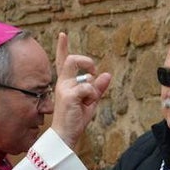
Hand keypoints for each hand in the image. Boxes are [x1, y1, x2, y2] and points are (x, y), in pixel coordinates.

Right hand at [49, 32, 111, 147]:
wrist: (66, 134)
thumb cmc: (75, 118)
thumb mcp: (90, 101)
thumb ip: (97, 88)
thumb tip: (107, 74)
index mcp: (65, 83)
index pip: (62, 61)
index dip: (62, 47)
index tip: (63, 34)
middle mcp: (62, 83)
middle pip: (72, 59)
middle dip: (86, 62)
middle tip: (94, 73)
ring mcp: (63, 88)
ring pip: (83, 76)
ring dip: (91, 85)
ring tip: (89, 98)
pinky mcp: (68, 95)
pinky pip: (87, 88)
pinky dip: (92, 95)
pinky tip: (86, 105)